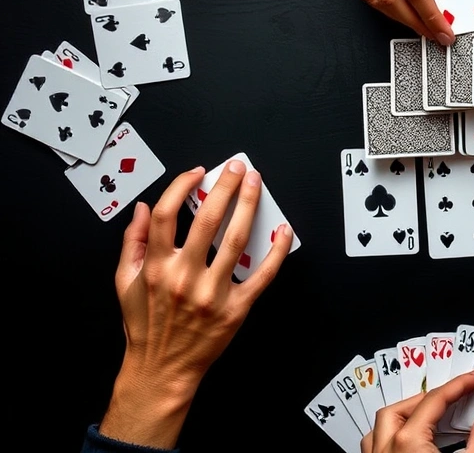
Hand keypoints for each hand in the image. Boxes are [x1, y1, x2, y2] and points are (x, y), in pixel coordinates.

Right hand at [99, 162, 293, 447]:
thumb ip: (133, 242)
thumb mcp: (126, 282)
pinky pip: (262, 274)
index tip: (197, 173)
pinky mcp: (236, 308)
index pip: (166, 214)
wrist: (162, 369)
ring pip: (236, 240)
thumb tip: (142, 207)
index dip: (181, 187)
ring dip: (249, 206)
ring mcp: (212, 293)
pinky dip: (276, 251)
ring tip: (256, 184)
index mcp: (157, 267)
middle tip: (238, 168)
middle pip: (208, 220)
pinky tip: (283, 230)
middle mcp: (185, 277)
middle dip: (225, 187)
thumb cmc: (145, 324)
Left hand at [360, 369, 473, 452]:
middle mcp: (385, 449)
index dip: (460, 385)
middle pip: (400, 408)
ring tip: (426, 416)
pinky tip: (406, 441)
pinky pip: (374, 447)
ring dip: (401, 416)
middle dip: (427, 398)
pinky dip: (388, 437)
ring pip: (378, 428)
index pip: (436, 400)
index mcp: (408, 443)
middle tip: (452, 397)